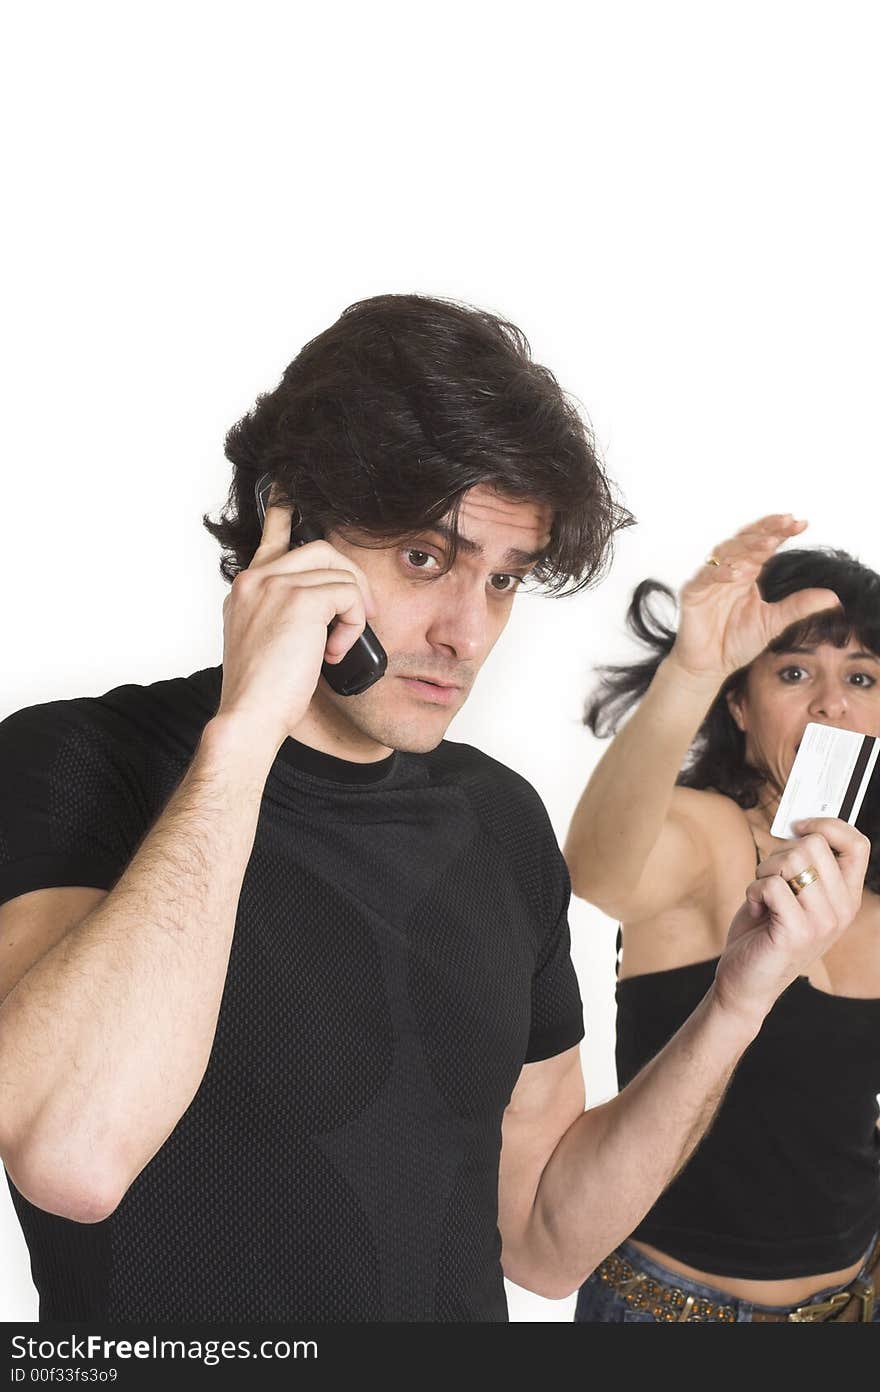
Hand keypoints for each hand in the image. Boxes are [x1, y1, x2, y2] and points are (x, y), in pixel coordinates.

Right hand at [216, 483, 378, 749]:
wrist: (249, 717)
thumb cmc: (262, 693)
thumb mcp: (268, 643)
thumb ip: (285, 615)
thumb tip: (326, 608)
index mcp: (246, 588)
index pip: (271, 534)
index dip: (285, 511)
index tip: (289, 490)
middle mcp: (255, 579)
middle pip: (321, 549)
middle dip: (351, 579)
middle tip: (358, 617)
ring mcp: (274, 585)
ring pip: (339, 571)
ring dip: (353, 608)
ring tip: (339, 643)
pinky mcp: (299, 600)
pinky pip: (348, 594)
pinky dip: (353, 624)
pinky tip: (336, 651)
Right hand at [667, 514, 841, 682]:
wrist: (711, 665)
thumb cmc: (737, 641)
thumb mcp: (774, 622)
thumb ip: (799, 607)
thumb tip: (834, 597)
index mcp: (748, 572)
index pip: (764, 544)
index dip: (780, 531)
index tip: (801, 523)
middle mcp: (729, 570)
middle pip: (746, 540)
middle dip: (766, 530)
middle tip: (786, 522)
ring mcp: (710, 580)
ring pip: (726, 552)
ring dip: (746, 547)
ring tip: (766, 545)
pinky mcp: (693, 593)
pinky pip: (705, 577)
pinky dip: (719, 573)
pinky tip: (736, 573)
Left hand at [712, 817, 870, 1034]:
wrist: (747, 982)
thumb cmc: (764, 933)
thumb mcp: (793, 894)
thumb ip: (803, 864)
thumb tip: (799, 824)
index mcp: (846, 897)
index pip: (858, 844)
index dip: (828, 825)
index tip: (799, 826)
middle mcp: (842, 910)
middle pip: (814, 844)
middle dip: (779, 852)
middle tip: (769, 879)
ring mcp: (822, 923)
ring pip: (792, 860)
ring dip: (764, 871)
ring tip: (762, 896)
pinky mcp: (796, 932)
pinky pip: (771, 885)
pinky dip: (753, 891)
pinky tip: (754, 910)